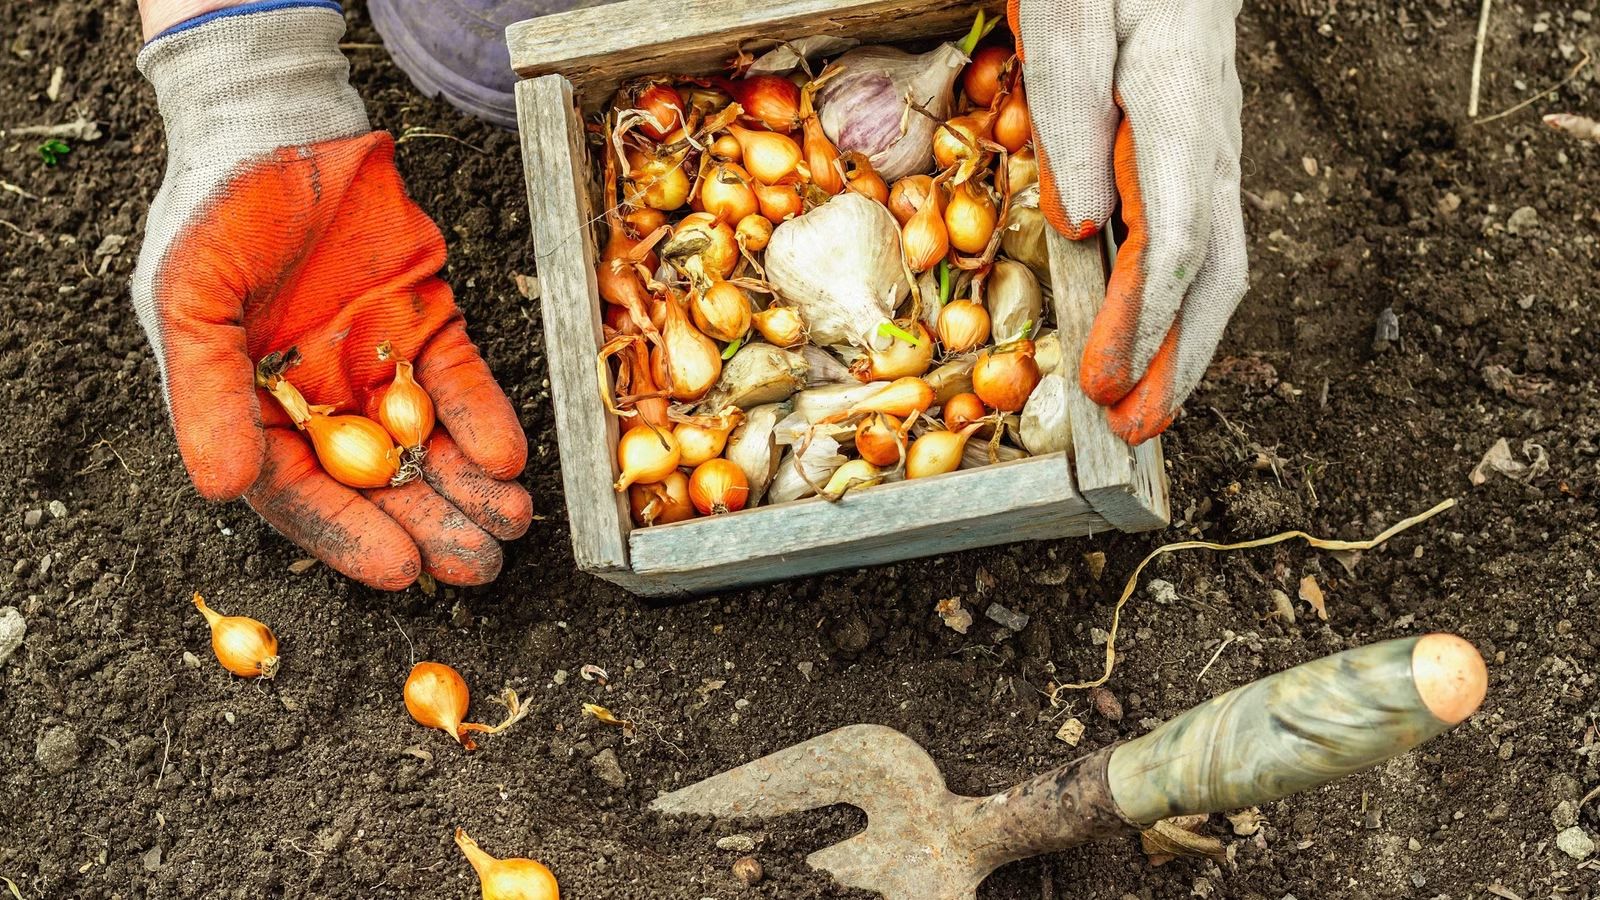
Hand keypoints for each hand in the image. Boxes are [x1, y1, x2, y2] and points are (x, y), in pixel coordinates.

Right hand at [134, 2, 531, 589]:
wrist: (281, 127)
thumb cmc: (215, 214)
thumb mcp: (191, 303)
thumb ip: (205, 396)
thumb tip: (222, 489)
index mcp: (256, 411)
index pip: (306, 494)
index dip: (352, 537)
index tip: (401, 571)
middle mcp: (323, 401)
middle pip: (383, 483)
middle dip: (432, 525)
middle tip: (480, 566)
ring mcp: (381, 365)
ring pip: (432, 444)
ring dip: (470, 486)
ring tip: (510, 523)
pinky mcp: (429, 325)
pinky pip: (461, 381)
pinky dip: (485, 417)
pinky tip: (508, 454)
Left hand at [1011, 0, 1247, 444]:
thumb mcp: (1071, 17)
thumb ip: (1070, 114)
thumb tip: (1082, 226)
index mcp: (1177, 107)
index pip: (1175, 239)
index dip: (1144, 320)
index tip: (1108, 380)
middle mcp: (1208, 140)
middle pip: (1215, 272)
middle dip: (1179, 360)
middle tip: (1136, 429)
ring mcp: (1209, 149)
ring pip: (1218, 265)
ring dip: (1185, 345)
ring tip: (1145, 408)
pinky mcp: (1193, 155)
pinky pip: (1198, 245)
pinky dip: (1178, 307)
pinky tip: (1149, 339)